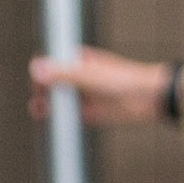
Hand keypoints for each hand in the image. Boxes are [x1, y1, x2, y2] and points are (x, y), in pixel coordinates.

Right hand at [30, 48, 173, 127]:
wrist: (147, 98)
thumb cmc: (123, 79)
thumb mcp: (87, 74)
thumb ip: (62, 73)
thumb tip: (36, 68)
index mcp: (79, 60)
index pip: (53, 62)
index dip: (42, 70)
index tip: (35, 79)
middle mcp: (80, 77)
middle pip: (53, 83)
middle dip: (43, 90)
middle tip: (37, 97)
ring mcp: (85, 96)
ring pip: (60, 101)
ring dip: (48, 105)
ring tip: (38, 110)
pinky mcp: (90, 113)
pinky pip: (70, 117)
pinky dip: (60, 120)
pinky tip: (51, 122)